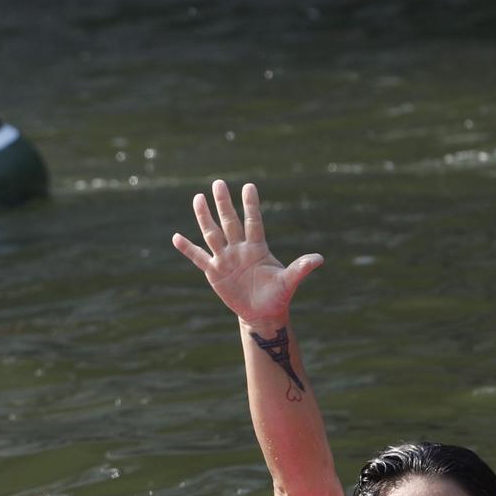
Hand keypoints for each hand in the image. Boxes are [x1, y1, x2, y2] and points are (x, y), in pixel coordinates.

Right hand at [172, 181, 323, 328]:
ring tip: (197, 198)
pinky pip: (199, 257)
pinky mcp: (214, 272)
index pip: (253, 222)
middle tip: (218, 183)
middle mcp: (239, 248)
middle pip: (229, 222)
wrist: (262, 313)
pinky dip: (187, 248)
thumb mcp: (289, 281)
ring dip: (204, 217)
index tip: (249, 186)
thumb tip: (319, 259)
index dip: (251, 205)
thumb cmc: (278, 295)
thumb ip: (301, 268)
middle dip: (223, 203)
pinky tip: (176, 237)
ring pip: (213, 234)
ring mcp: (225, 258)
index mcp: (257, 247)